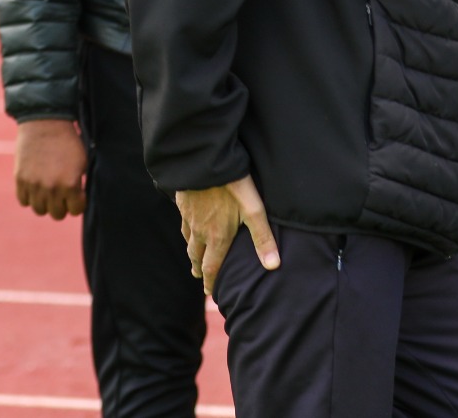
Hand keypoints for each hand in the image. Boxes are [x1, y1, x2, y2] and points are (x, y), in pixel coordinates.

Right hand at [14, 119, 86, 219]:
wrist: (45, 125)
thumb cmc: (68, 143)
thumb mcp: (82, 163)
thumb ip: (78, 184)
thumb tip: (76, 200)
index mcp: (70, 184)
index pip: (75, 210)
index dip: (78, 204)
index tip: (78, 197)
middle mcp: (51, 188)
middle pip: (57, 214)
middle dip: (62, 206)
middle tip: (63, 195)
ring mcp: (33, 185)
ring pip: (39, 210)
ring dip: (45, 203)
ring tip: (49, 191)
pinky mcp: (19, 180)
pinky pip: (24, 201)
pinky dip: (30, 197)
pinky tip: (37, 186)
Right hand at [175, 175, 279, 295]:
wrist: (204, 164)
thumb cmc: (233, 187)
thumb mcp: (254, 211)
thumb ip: (263, 238)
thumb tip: (273, 266)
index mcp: (217, 237)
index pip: (211, 267)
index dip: (211, 282)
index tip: (211, 293)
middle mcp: (200, 232)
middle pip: (196, 257)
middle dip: (200, 269)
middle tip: (201, 276)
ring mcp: (189, 218)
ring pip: (188, 241)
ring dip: (192, 253)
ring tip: (195, 257)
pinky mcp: (184, 204)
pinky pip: (184, 225)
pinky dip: (187, 233)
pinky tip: (190, 228)